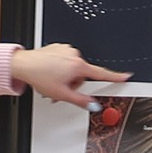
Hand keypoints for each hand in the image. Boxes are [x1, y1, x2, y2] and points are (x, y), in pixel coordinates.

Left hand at [10, 43, 130, 107]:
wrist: (25, 64)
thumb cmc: (40, 76)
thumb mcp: (63, 94)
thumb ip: (81, 100)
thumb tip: (93, 104)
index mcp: (78, 66)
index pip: (101, 73)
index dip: (115, 76)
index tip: (126, 76)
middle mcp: (74, 55)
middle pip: (83, 75)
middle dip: (74, 84)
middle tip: (62, 88)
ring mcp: (66, 50)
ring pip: (73, 69)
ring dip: (66, 77)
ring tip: (53, 81)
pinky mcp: (59, 47)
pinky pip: (65, 61)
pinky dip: (60, 68)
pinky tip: (51, 72)